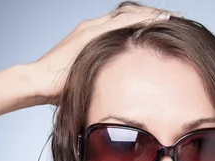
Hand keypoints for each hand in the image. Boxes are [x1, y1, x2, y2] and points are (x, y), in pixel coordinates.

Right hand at [26, 5, 180, 104]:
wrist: (38, 84)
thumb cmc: (61, 88)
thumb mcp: (90, 81)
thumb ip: (105, 79)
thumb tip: (123, 93)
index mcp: (94, 38)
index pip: (125, 24)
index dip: (146, 23)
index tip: (167, 27)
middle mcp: (93, 27)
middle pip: (130, 14)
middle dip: (154, 15)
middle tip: (177, 17)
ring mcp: (91, 28)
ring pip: (128, 13)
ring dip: (152, 14)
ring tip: (173, 16)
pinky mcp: (89, 33)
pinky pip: (121, 21)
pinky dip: (142, 19)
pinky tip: (159, 19)